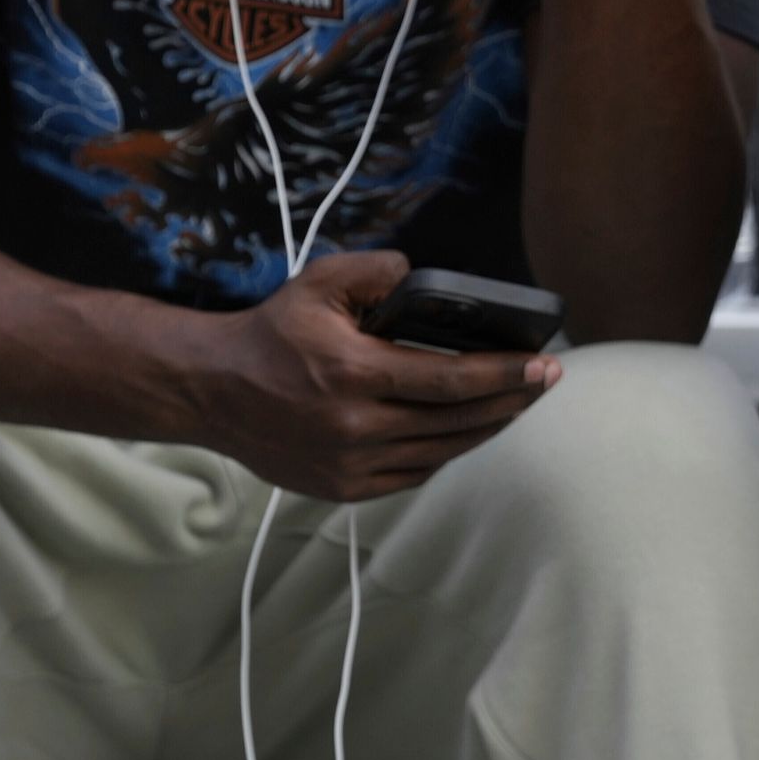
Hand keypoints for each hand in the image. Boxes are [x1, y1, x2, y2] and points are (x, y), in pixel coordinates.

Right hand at [178, 249, 556, 502]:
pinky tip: (467, 430)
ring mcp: (350, 464)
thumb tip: (422, 275)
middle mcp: (355, 426)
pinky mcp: (343, 488)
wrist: (213, 391)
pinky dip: (446, 452)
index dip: (505, 374)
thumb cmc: (271, 334)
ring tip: (517, 403)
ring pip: (442, 452)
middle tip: (545, 380)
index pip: (452, 380)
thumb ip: (376, 272)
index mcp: (354, 374)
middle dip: (511, 399)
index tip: (543, 364)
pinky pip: (414, 474)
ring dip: (487, 428)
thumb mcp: (318, 283)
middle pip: (458, 420)